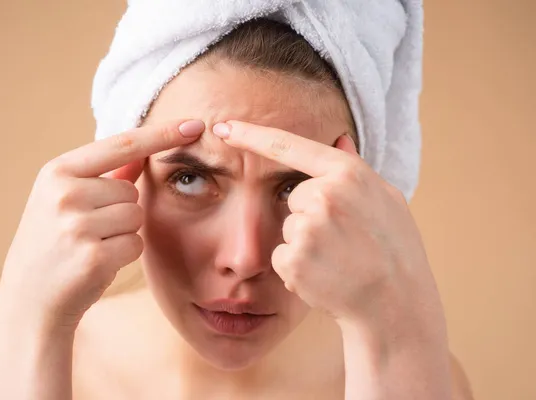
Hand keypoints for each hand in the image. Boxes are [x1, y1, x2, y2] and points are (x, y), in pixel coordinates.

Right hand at [0, 119, 204, 332]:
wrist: (29, 297)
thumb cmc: (53, 242)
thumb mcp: (66, 199)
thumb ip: (105, 175)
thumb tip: (142, 152)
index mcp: (57, 171)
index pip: (123, 144)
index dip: (162, 134)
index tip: (195, 124)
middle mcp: (65, 193)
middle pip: (132, 190)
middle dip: (121, 210)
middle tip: (88, 231)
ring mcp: (77, 225)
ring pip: (136, 216)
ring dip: (123, 233)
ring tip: (91, 245)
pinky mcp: (94, 257)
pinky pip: (136, 244)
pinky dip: (124, 254)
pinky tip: (96, 263)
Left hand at [212, 120, 443, 327]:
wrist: (395, 303)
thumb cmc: (395, 248)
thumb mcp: (386, 197)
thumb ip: (356, 167)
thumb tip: (338, 139)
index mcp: (347, 173)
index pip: (289, 146)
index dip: (252, 134)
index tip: (223, 126)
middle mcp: (324, 195)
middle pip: (294, 196)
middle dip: (311, 215)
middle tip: (344, 239)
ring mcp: (307, 228)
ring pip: (288, 227)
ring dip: (305, 243)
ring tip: (339, 258)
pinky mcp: (293, 260)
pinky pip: (282, 255)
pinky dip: (298, 267)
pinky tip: (326, 275)